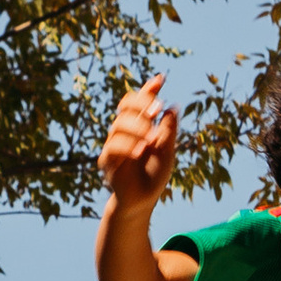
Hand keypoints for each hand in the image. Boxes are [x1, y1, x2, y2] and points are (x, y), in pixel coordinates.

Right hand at [99, 74, 180, 206]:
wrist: (142, 202)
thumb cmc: (153, 175)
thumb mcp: (167, 152)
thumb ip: (169, 131)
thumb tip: (173, 107)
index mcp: (139, 126)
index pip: (140, 102)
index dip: (148, 89)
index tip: (161, 79)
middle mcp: (124, 131)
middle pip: (126, 106)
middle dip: (142, 104)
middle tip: (157, 109)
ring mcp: (114, 145)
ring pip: (119, 125)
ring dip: (137, 127)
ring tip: (152, 137)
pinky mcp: (107, 161)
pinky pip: (113, 147)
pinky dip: (128, 146)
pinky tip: (141, 151)